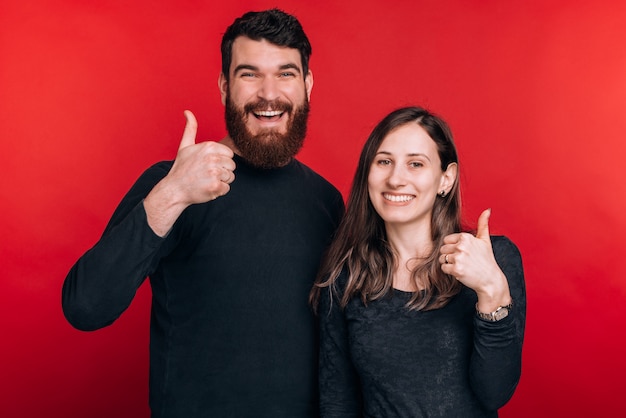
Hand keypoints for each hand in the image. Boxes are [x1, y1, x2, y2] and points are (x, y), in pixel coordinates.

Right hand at [144, 110, 235, 235]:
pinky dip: (218, 191)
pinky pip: (227, 188)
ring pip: (230, 177)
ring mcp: (214, 172)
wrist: (174, 189)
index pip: (229, 154)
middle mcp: (213, 158)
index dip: (221, 161)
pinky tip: (207, 188)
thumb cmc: (181, 168)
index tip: (208, 165)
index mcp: (209, 146)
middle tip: (206, 174)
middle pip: (232, 166)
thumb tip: (187, 112)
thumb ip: (190, 129)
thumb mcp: (185, 146)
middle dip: (222, 171)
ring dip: (221, 181)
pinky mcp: (215, 186)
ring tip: (206, 181)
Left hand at [439, 209, 510, 309]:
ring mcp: (458, 258)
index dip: (453, 247)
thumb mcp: (485, 240)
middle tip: (462, 261)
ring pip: (442, 258)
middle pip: (443, 249)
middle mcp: (461, 246)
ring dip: (448, 263)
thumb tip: (487, 210)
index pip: (446, 240)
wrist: (490, 280)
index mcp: (466, 237)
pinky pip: (443, 268)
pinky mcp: (456, 269)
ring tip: (461, 265)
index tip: (463, 253)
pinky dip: (449, 271)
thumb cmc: (487, 260)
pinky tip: (459, 271)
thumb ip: (483, 224)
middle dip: (449, 255)